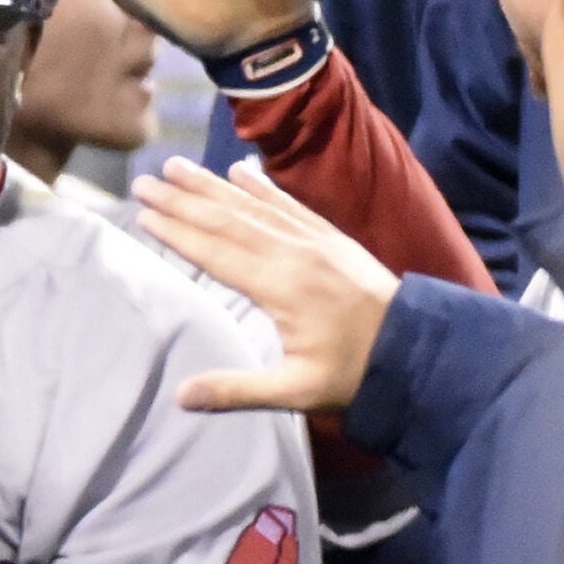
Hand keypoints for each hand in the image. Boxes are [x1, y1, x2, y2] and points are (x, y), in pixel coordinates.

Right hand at [130, 156, 396, 411]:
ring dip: (211, 184)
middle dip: (182, 200)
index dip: (177, 233)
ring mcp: (315, 240)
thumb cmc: (354, 372)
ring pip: (254, 205)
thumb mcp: (297, 391)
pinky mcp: (331, 238)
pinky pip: (289, 204)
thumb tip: (181, 397)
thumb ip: (237, 391)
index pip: (216, 252)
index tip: (143, 215)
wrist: (420, 347)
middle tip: (143, 182)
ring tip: (177, 166)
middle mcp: (294, 254)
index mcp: (281, 287)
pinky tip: (240, 170)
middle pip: (227, 220)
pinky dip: (262, 186)